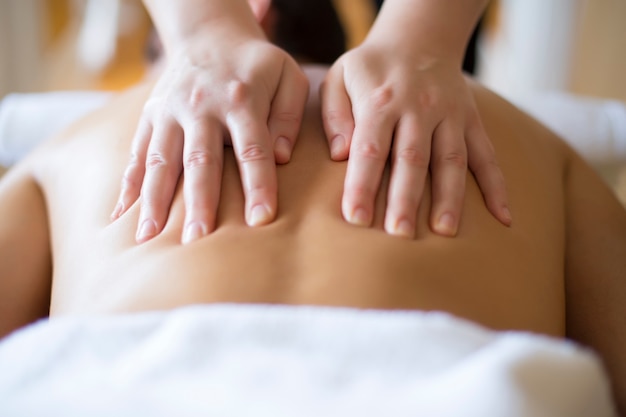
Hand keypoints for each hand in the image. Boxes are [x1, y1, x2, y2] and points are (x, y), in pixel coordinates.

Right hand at [111, 28, 308, 243]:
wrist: (209, 35)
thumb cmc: (257, 65)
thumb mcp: (288, 77)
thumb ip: (289, 116)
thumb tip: (284, 157)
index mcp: (242, 99)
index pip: (253, 149)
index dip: (258, 185)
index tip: (261, 220)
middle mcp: (202, 107)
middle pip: (200, 160)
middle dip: (199, 202)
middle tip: (197, 240)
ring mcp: (170, 111)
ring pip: (161, 160)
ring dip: (154, 200)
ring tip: (148, 237)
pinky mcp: (151, 115)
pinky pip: (137, 153)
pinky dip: (128, 185)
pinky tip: (120, 216)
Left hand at [321, 42, 510, 237]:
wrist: (418, 38)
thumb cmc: (370, 69)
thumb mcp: (339, 78)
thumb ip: (335, 115)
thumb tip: (340, 154)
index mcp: (381, 101)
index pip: (370, 149)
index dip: (362, 185)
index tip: (356, 219)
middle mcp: (419, 108)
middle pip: (413, 159)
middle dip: (406, 199)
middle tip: (400, 234)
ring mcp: (450, 115)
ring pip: (451, 159)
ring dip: (450, 197)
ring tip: (445, 231)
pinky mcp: (471, 120)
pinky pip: (487, 155)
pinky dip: (496, 186)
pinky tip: (503, 217)